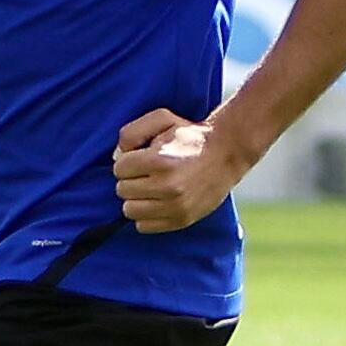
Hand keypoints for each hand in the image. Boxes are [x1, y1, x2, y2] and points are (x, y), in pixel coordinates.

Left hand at [110, 106, 256, 231]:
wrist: (227, 153)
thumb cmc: (190, 136)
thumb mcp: (162, 118)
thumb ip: (132, 132)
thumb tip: (117, 157)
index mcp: (159, 160)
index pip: (119, 168)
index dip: (127, 161)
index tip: (141, 157)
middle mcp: (167, 186)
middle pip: (122, 190)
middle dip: (131, 179)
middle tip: (147, 172)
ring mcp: (175, 206)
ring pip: (129, 210)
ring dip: (136, 199)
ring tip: (150, 188)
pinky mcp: (181, 220)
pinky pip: (144, 226)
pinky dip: (145, 215)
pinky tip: (156, 202)